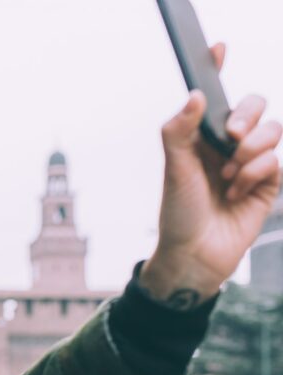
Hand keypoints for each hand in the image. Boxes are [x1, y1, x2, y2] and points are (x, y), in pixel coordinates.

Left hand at [142, 43, 281, 308]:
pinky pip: (277, 161)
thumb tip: (195, 94)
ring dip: (251, 151)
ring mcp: (250, 163)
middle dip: (248, 115)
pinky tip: (239, 191)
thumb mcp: (174, 169)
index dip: (218, 69)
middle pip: (255, 105)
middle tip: (232, 136)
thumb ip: (180, 130)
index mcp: (200, 138)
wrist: (195, 254)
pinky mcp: (268, 183)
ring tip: (230, 177)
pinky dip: (258, 173)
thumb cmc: (178, 213)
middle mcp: (227, 146)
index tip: (219, 47)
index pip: (213, 96)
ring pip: (272, 131)